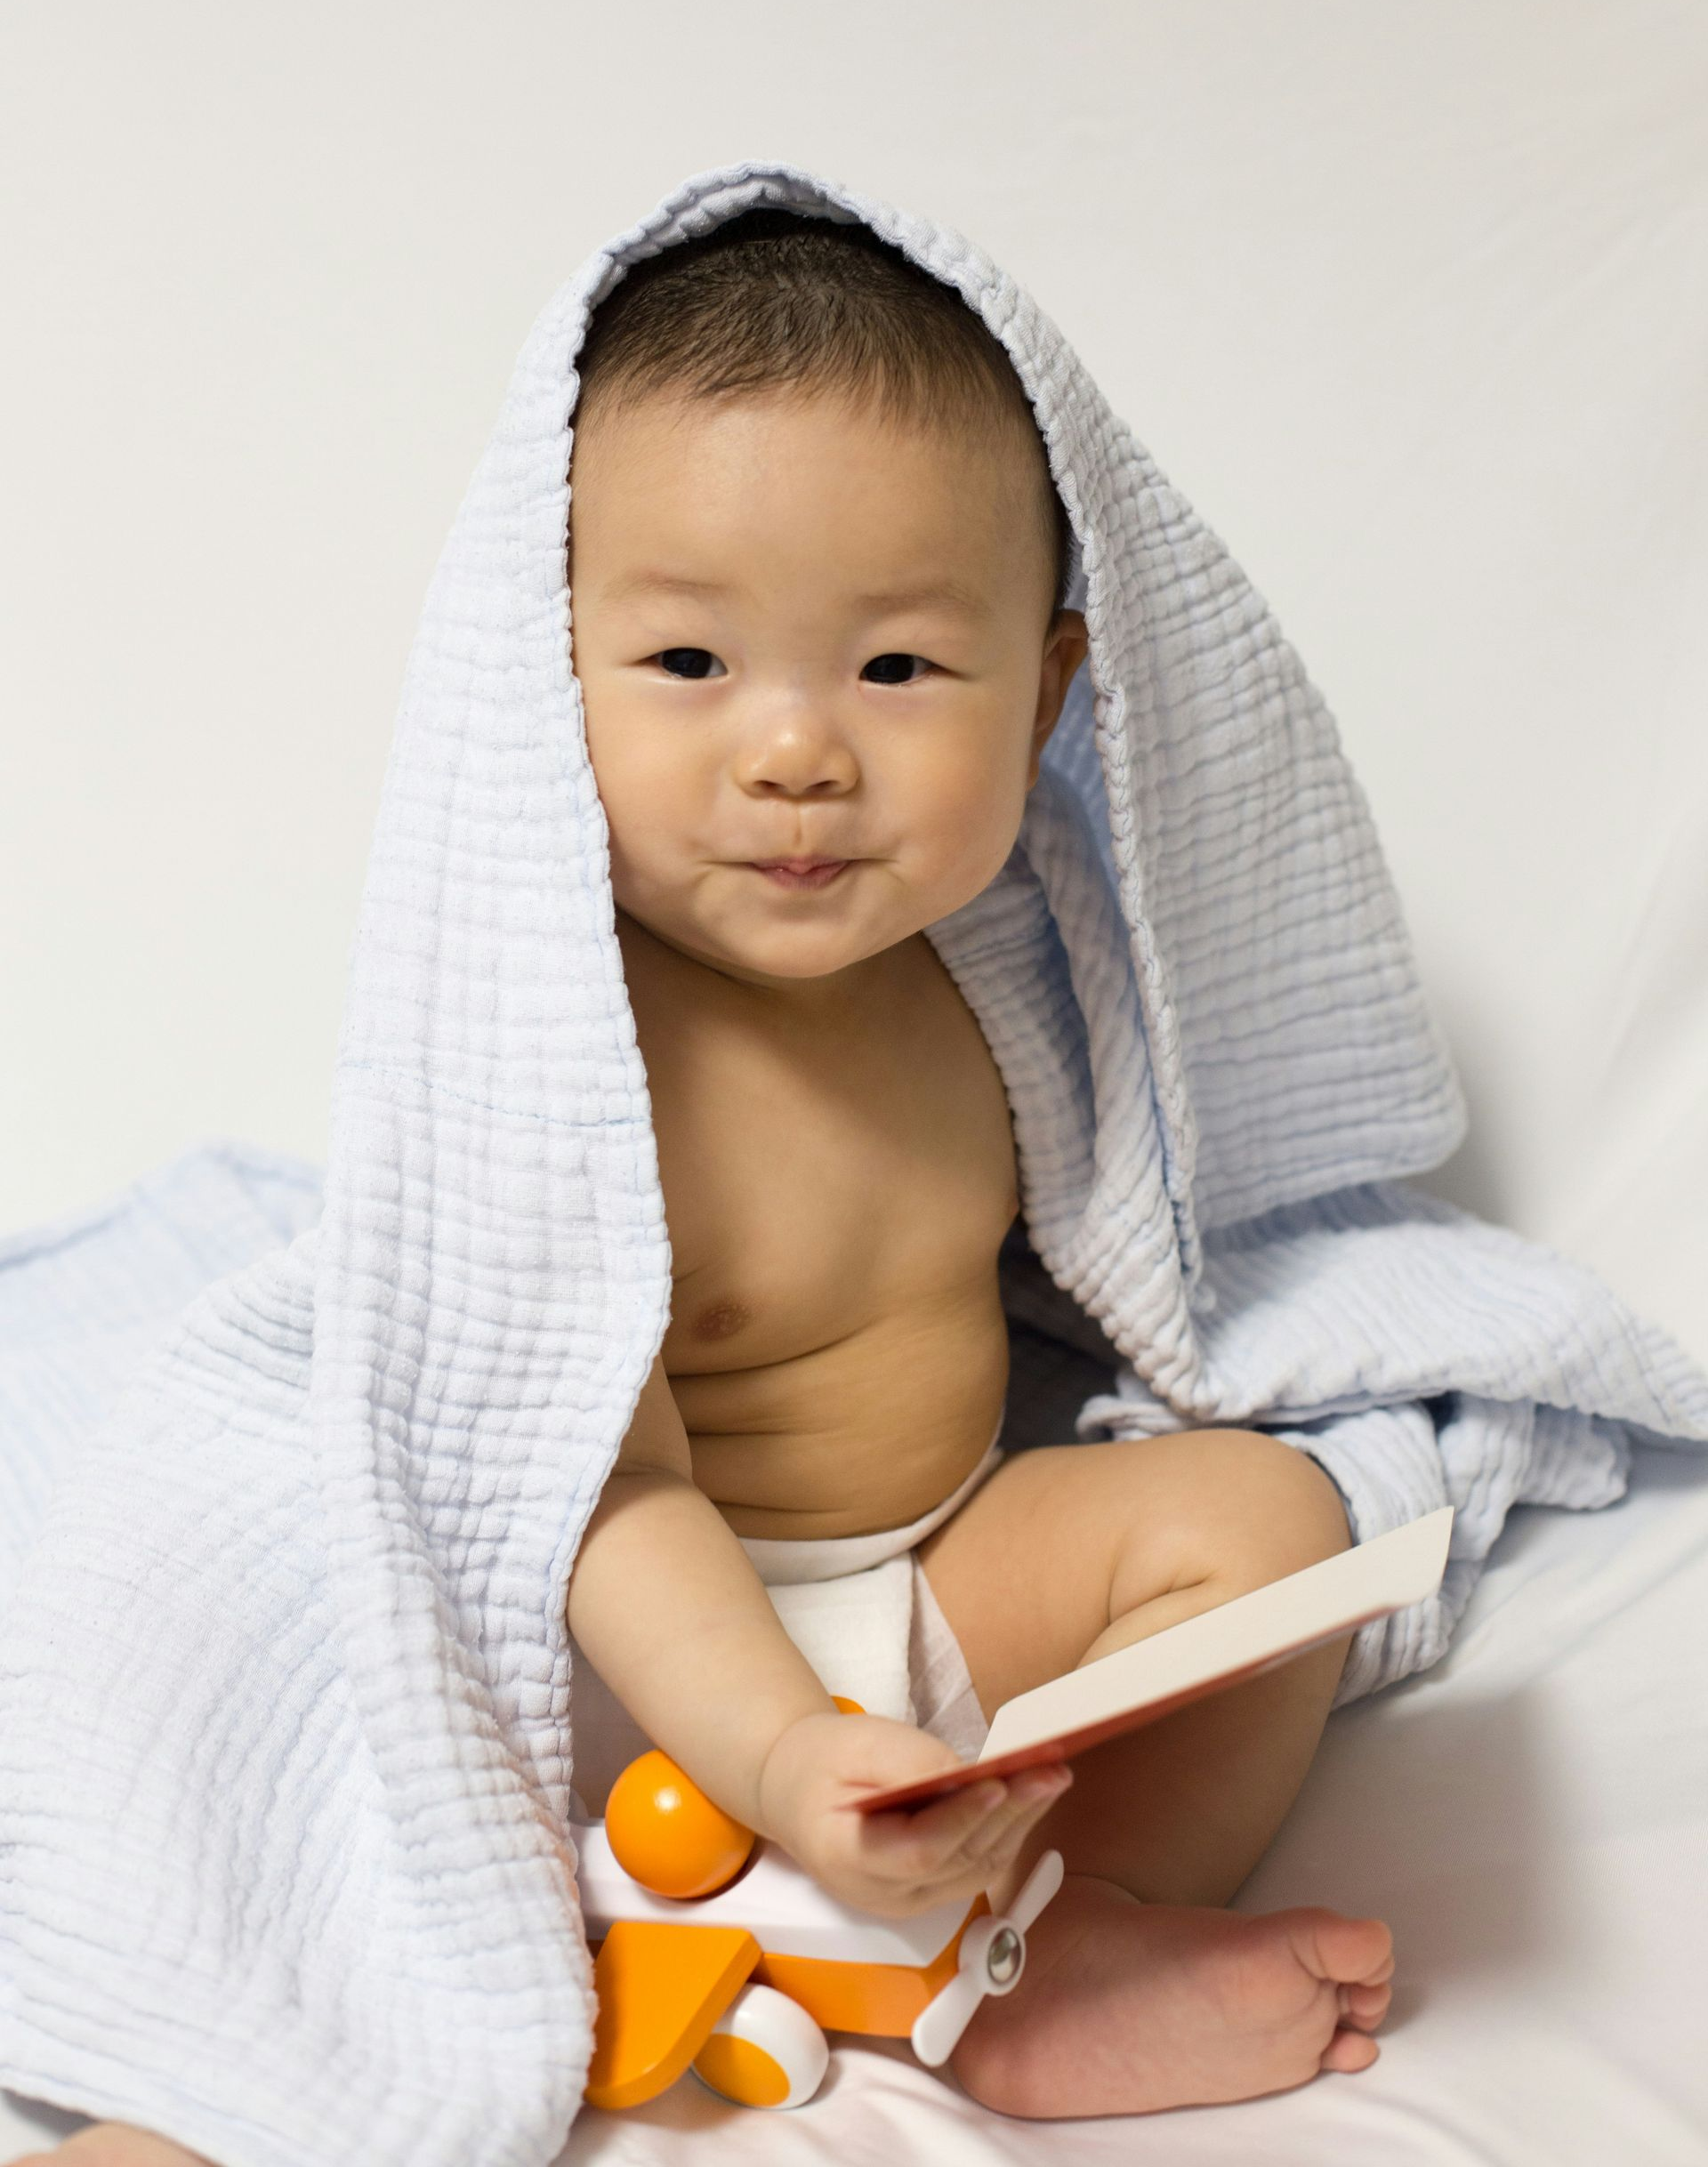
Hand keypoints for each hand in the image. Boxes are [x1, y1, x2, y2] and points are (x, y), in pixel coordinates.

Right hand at [756, 1709, 1071, 1918]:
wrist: (800, 1794)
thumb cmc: (824, 1764)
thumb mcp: (856, 1747)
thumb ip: (908, 1764)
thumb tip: (968, 1775)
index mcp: (850, 1859)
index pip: (919, 1850)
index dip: (962, 1820)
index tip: (998, 1783)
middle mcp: (886, 1894)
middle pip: (960, 1858)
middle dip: (1010, 1813)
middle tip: (1050, 1772)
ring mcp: (912, 1901)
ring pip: (979, 1866)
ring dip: (1021, 1822)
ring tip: (1053, 1777)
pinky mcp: (933, 1891)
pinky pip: (979, 1866)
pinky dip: (1010, 1831)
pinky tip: (1033, 1797)